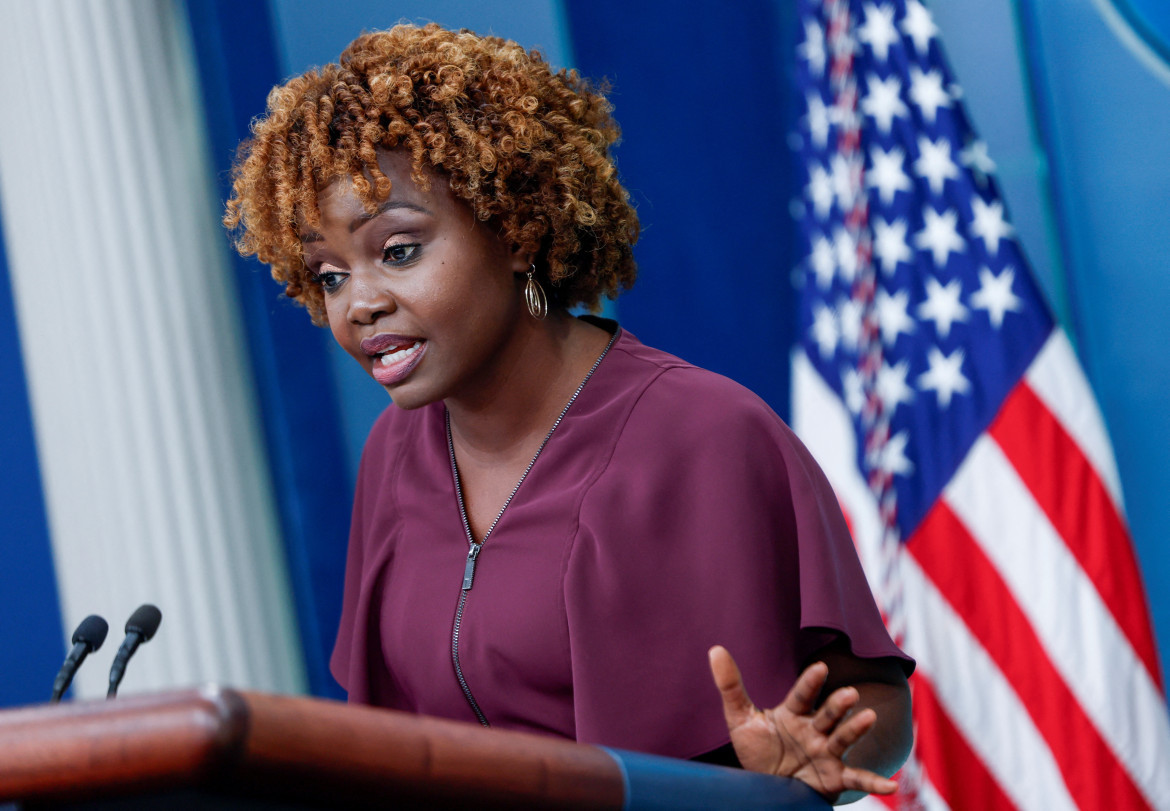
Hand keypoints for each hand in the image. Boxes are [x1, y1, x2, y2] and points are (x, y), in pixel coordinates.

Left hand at [708, 645, 897, 802]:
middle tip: (848, 693)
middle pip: (828, 714)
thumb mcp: (741, 720)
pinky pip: (856, 779)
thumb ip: (731, 686)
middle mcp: (815, 730)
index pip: (803, 695)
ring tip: (869, 717)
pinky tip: (892, 784)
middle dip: (837, 704)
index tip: (820, 668)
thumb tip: (714, 649)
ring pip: (843, 738)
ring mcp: (827, 753)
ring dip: (856, 729)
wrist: (768, 789)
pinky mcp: (835, 778)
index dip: (811, 683)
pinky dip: (875, 781)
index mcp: (794, 714)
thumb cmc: (758, 751)